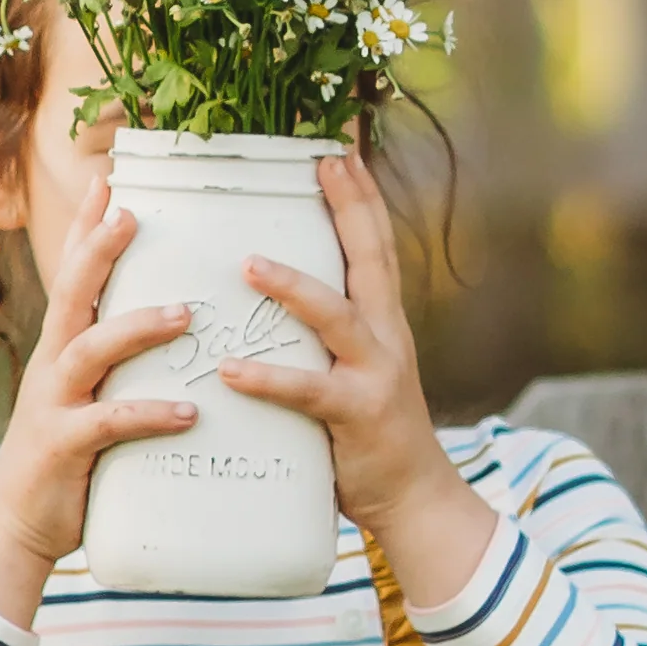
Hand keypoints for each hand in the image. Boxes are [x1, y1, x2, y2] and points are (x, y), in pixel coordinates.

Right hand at [0, 187, 194, 624]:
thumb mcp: (91, 396)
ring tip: (186, 314)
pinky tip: (187, 411)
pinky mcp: (64, 446)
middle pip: (72, 292)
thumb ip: (124, 362)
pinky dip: (148, 413)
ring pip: (92, 350)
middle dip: (99, 250)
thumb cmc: (69, 457)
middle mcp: (53, 363)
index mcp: (62, 346)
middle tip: (133, 214)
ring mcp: (55, 403)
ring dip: (138, 327)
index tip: (110, 177)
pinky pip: (109, 424)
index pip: (74, 272)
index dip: (89, 226)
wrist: (18, 524)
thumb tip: (183, 324)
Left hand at [228, 154, 496, 607]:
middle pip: (370, 257)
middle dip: (349, 206)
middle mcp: (385, 336)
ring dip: (292, 286)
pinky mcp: (357, 417)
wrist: (415, 499)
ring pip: (336, 317)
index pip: (373, 244)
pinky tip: (231, 371)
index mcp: (381, 321)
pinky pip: (308, 392)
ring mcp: (375, 374)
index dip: (359, 195)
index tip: (339, 146)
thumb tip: (262, 294)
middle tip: (322, 160)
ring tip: (247, 262)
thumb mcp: (350, 370)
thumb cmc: (365, 433)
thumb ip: (316, 336)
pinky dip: (269, 379)